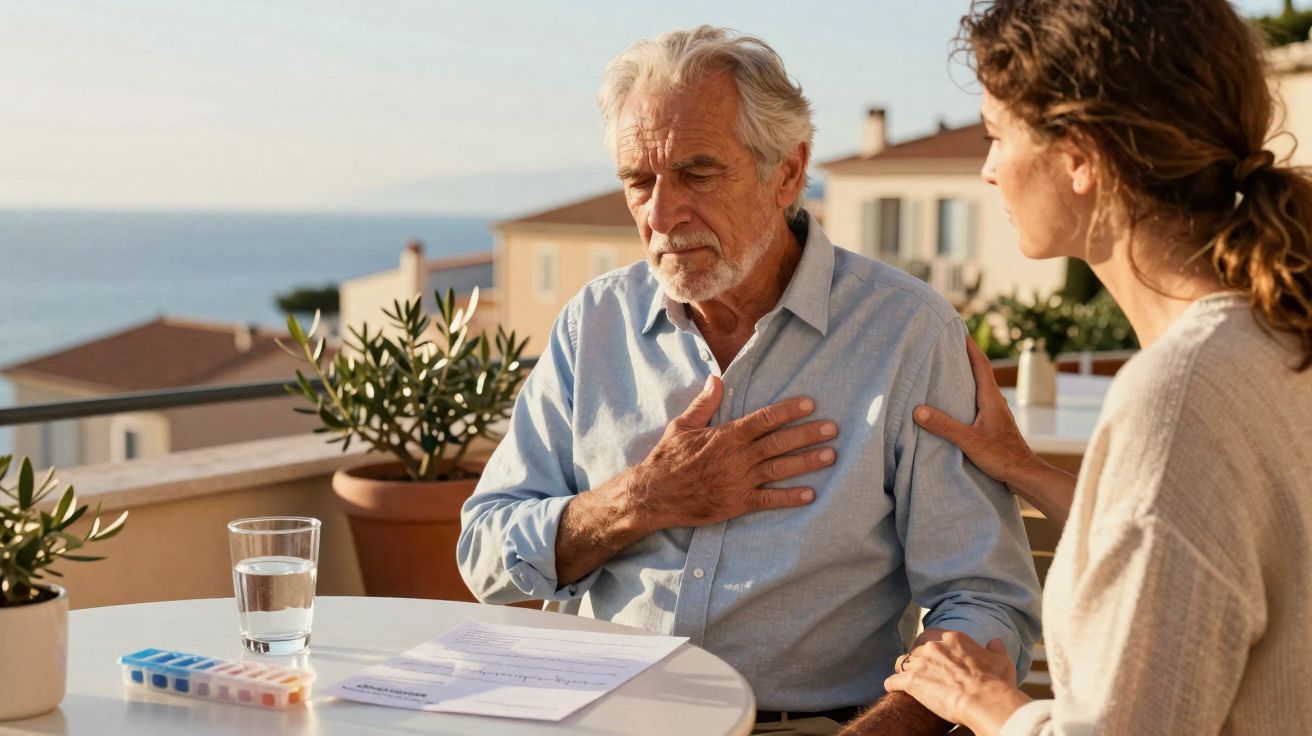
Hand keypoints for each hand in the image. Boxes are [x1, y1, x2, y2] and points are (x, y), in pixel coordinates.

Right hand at [630, 375, 836, 529]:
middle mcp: (737, 457)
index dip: (789, 410)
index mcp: (726, 436)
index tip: (810, 404)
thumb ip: (704, 403)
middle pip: (779, 442)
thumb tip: (716, 378)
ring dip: (806, 462)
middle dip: (807, 434)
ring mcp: (739, 481)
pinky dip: (789, 498)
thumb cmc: (668, 458)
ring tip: (830, 456)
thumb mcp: (682, 425)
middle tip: (832, 428)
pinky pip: (768, 500)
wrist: (655, 494)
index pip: (764, 419)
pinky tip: (810, 495)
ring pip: (779, 469)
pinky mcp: (737, 503)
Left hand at [884, 632, 1027, 733]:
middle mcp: (933, 646)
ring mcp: (921, 663)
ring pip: (902, 662)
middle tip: (921, 671)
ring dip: (903, 670)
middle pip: (915, 648)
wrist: (984, 701)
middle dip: (917, 659)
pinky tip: (893, 689)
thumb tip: (995, 642)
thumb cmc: (996, 683)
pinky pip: (892, 680)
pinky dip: (892, 684)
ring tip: (906, 680)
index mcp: (953, 638)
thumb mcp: (1001, 661)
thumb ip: (996, 649)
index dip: (929, 646)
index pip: (930, 635)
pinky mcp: (912, 682)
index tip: (932, 656)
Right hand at [913, 336, 1041, 487]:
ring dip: (966, 375)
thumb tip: (918, 410)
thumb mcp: (969, 441)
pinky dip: (967, 392)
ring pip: (979, 386)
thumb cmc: (1002, 457)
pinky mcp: (994, 423)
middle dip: (964, 356)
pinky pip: (978, 400)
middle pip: (979, 371)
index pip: (980, 364)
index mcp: (991, 398)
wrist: (1025, 475)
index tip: (958, 329)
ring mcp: (996, 412)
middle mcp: (995, 401)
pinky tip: (957, 400)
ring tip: (948, 368)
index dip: (969, 346)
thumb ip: (944, 425)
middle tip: (947, 343)